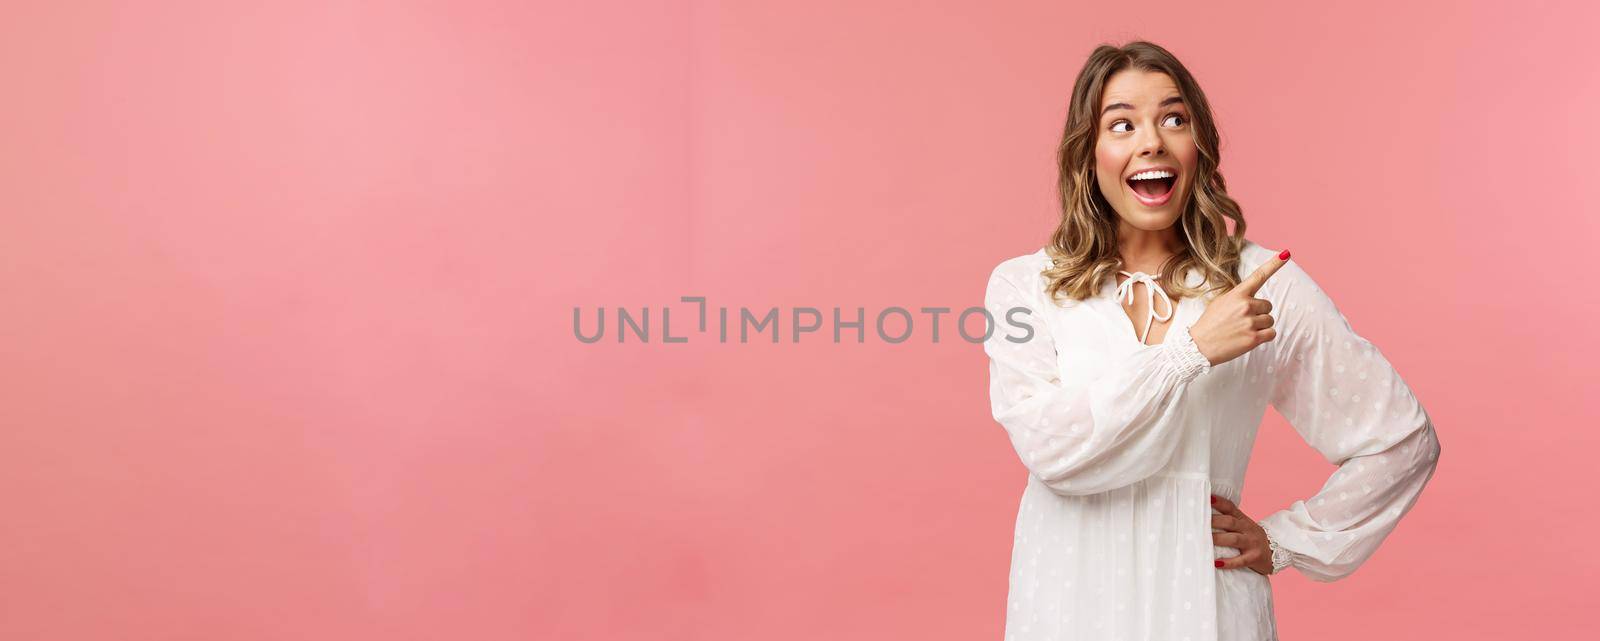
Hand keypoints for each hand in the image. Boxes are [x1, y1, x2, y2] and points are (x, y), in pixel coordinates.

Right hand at [1189, 250, 1288, 365]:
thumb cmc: (1209, 324)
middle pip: (1268, 305)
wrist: (1199, 345)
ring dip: (1261, 326)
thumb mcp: (1221, 302)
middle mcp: (1246, 306)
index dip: (1274, 264)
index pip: (1258, 276)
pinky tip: (1250, 338)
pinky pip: (1271, 333)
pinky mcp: (1254, 338)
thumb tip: (1254, 299)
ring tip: (1244, 330)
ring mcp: (1250, 322)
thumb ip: (1239, 297)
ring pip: (1270, 320)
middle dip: (1260, 313)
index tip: (1286, 254)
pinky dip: (1264, 336)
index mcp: (1237, 294)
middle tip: (1243, 321)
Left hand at [1210, 494, 1273, 575]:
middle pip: (1230, 522)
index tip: (1207, 498)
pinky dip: (1228, 562)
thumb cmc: (1252, 538)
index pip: (1230, 507)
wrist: (1276, 552)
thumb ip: (1229, 520)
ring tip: (1205, 540)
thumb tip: (1203, 517)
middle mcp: (1248, 529)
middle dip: (1214, 521)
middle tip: (1199, 521)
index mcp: (1243, 520)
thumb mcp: (1244, 526)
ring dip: (1218, 539)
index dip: (1219, 502)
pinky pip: (1240, 560)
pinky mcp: (1254, 558)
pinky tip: (1217, 563)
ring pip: (1234, 539)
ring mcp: (1252, 543)